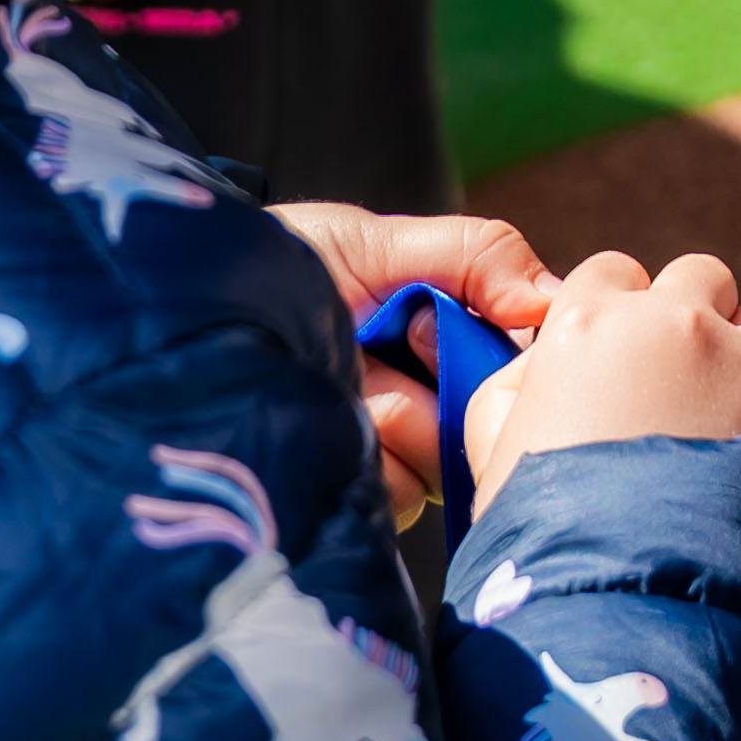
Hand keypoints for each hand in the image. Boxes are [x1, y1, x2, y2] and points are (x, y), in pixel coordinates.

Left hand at [276, 206, 559, 515]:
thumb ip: (475, 254)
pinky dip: (371, 458)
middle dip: (452, 379)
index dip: (509, 352)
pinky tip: (332, 421)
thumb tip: (552, 299)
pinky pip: (401, 493)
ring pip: (449, 460)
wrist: (187, 315)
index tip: (463, 323)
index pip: (522, 363)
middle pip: (495, 420)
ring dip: (403, 416)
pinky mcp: (359, 499)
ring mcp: (395, 456)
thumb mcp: (373, 241)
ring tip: (351, 378)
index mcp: (448, 341)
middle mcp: (430, 404)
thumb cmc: (278, 269)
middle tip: (401, 339)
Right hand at [465, 246, 740, 496]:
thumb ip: (516, 379)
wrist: (630, 589)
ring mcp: (740, 360)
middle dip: (688, 312)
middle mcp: (672, 322)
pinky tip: (732, 465)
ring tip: (708, 421)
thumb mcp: (491, 442)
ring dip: (735, 356)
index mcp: (590, 320)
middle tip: (671, 375)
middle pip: (698, 276)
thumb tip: (545, 359)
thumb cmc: (544, 521)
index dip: (613, 307)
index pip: (611, 270)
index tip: (613, 350)